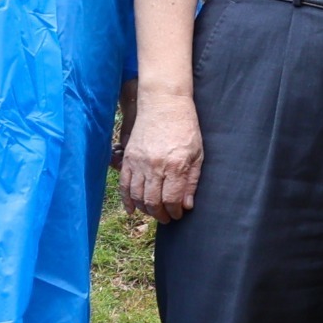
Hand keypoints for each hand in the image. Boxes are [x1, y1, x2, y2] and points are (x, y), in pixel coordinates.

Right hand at [122, 89, 203, 221]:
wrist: (164, 104)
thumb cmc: (185, 127)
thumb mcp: (197, 153)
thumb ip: (192, 180)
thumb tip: (187, 205)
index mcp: (176, 165)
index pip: (172, 199)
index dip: (175, 212)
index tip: (178, 215)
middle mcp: (155, 166)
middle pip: (153, 202)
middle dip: (160, 215)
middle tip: (166, 218)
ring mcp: (139, 163)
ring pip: (138, 196)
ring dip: (145, 210)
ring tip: (154, 213)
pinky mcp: (128, 159)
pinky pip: (124, 185)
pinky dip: (127, 200)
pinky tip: (132, 209)